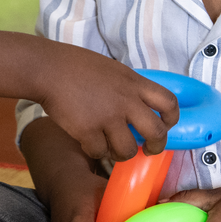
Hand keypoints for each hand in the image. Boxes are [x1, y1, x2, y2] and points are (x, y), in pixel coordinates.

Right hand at [31, 44, 178, 161]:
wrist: (48, 69)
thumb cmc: (77, 67)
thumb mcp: (114, 70)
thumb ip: (129, 88)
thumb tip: (139, 108)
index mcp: (134, 83)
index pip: (169, 103)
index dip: (172, 119)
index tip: (165, 126)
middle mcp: (125, 101)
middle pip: (156, 132)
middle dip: (156, 147)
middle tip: (149, 150)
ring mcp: (107, 117)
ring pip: (128, 150)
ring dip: (122, 154)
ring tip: (114, 149)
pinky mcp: (87, 130)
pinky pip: (99, 152)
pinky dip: (95, 151)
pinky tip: (89, 142)